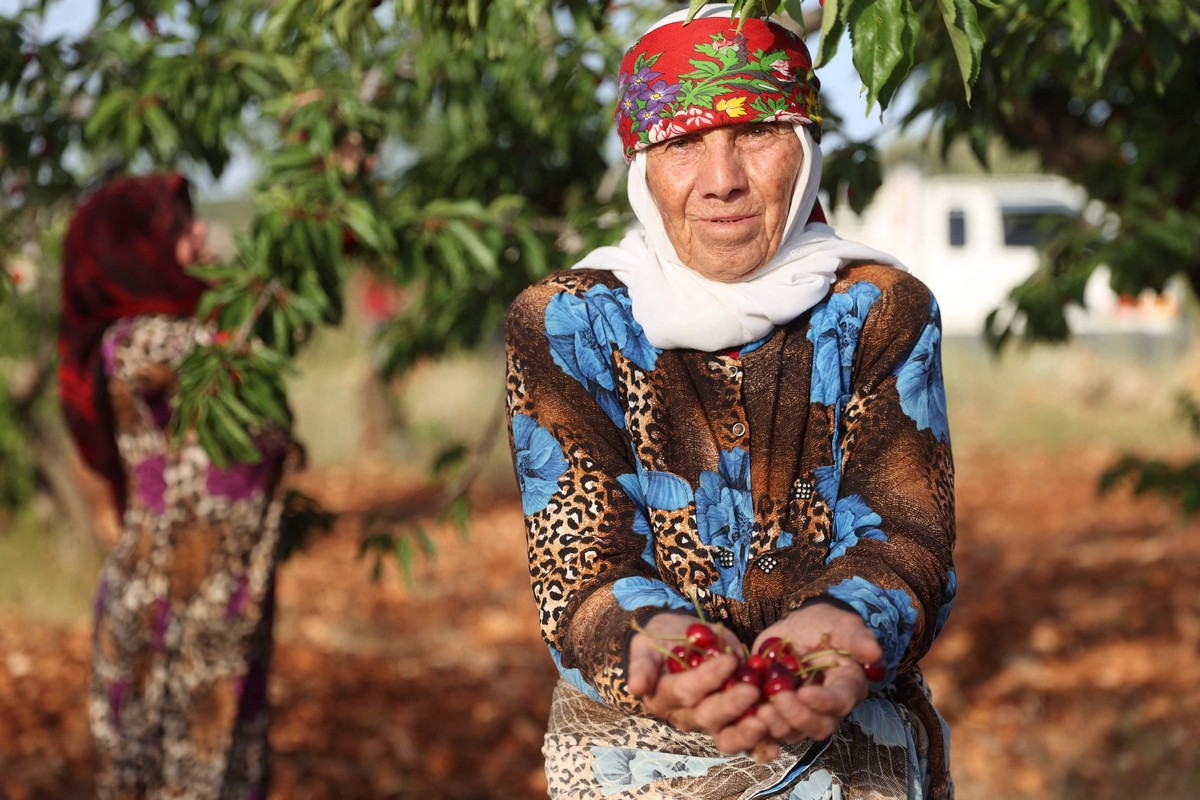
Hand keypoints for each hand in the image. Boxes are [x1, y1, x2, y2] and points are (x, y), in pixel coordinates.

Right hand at [626, 613, 764, 743]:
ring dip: (747, 733)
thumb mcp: (647, 647)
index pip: (687, 691)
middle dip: (730, 706)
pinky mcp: (731, 723)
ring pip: (726, 737)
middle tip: (752, 691)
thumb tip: (636, 686)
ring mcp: (710, 722)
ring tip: (766, 721)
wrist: (679, 643)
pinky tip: (776, 746)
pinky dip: (762, 746)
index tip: (728, 661)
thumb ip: (642, 666)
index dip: (707, 678)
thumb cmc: (662, 642)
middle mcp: (686, 715)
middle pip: (708, 716)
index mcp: (664, 697)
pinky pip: (746, 741)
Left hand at [743, 602, 881, 758]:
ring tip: (759, 711)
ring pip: (791, 732)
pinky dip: (756, 729)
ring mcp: (800, 712)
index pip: (839, 702)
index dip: (823, 702)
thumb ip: (857, 638)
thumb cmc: (826, 625)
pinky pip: (768, 729)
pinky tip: (744, 720)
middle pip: (817, 726)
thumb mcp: (842, 624)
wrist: (800, 628)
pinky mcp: (777, 711)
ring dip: (775, 725)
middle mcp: (826, 708)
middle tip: (777, 702)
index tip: (805, 692)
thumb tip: (874, 652)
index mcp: (846, 688)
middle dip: (797, 717)